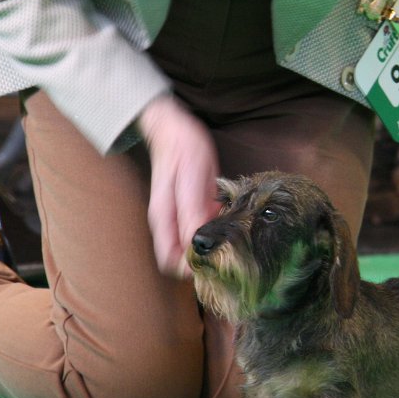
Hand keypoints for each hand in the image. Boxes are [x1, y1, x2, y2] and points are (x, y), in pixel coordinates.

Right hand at [138, 94, 219, 276]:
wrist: (175, 129)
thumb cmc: (181, 150)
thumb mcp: (190, 180)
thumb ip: (192, 213)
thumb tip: (196, 244)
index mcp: (164, 219)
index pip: (171, 261)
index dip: (189, 268)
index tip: (212, 263)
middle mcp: (171, 222)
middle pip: (185, 257)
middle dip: (205, 260)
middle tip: (228, 253)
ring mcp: (183, 215)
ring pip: (198, 245)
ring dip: (215, 246)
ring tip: (234, 239)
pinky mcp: (195, 207)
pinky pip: (207, 229)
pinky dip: (219, 230)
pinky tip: (231, 222)